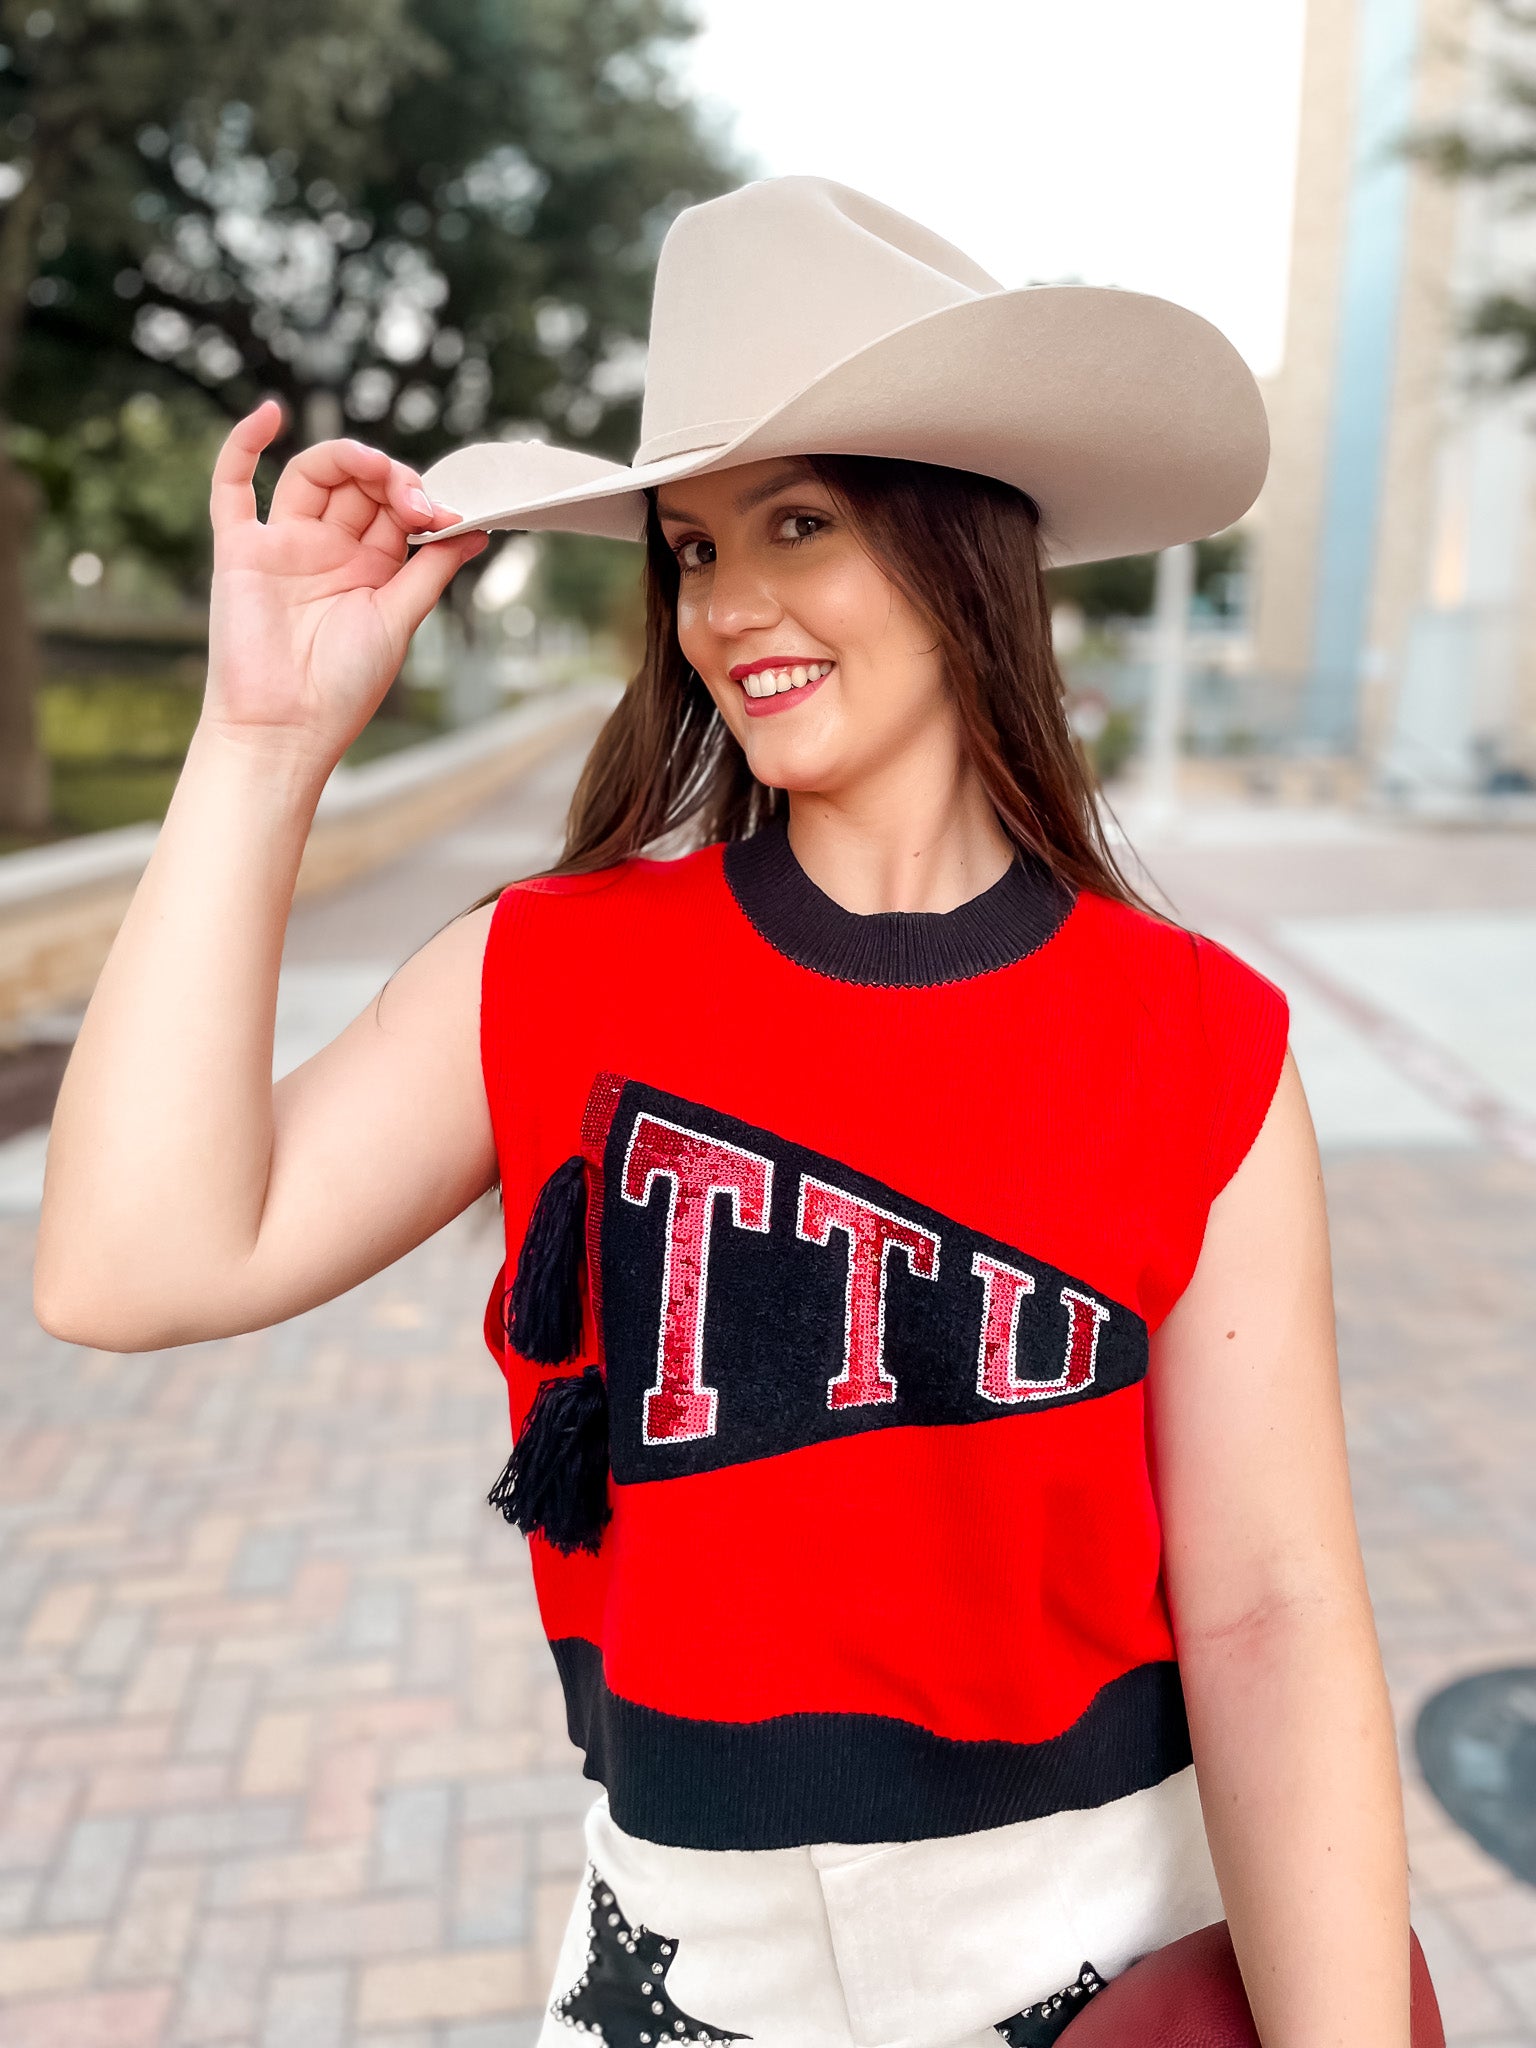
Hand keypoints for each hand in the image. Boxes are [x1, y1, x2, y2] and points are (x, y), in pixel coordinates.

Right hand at [203, 397, 488, 767]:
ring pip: (312, 474)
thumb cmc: (342, 687)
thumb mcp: (400, 620)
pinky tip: (271, 414)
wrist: (285, 729)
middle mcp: (326, 549)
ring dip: (347, 458)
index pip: (395, 508)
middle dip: (392, 479)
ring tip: (377, 470)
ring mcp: (283, 545)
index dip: (420, 499)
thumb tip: (475, 528)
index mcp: (368, 567)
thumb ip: (430, 570)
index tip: (446, 517)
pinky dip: (244, 445)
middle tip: (414, 501)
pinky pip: (232, 487)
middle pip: (358, 484)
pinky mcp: (241, 550)